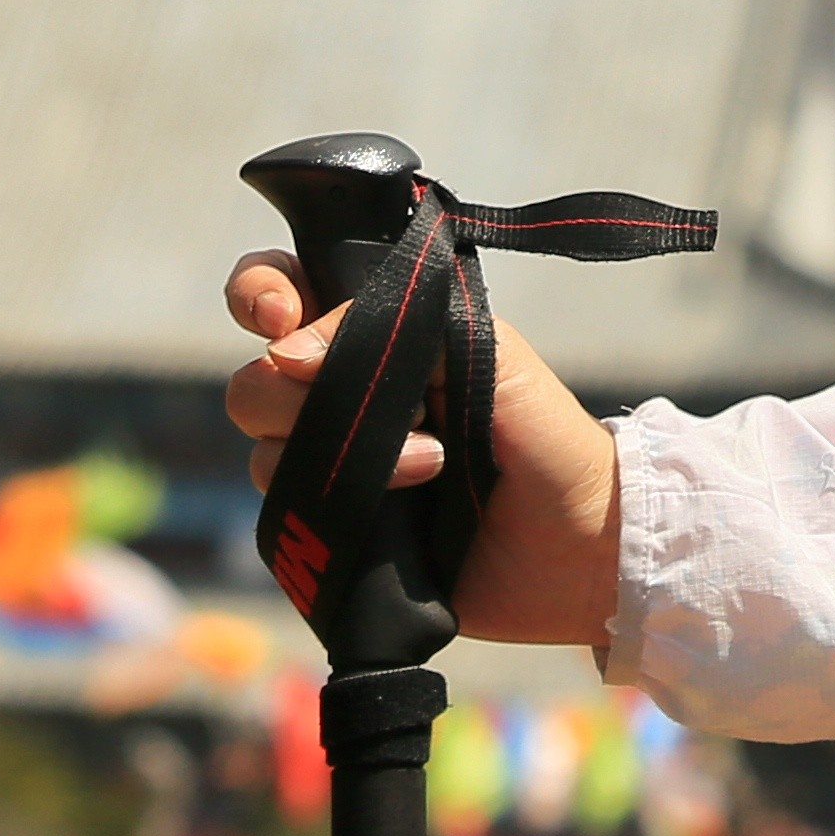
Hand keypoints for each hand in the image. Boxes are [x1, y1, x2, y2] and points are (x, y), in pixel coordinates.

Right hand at [220, 251, 628, 648]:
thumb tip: (285, 352)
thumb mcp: (481, 351)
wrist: (579, 545)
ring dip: (342, 455)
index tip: (279, 316)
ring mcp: (337, 468)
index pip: (283, 290)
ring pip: (264, 450)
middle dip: (292, 391)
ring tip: (431, 467)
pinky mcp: (337, 533)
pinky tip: (401, 513)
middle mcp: (344, 397)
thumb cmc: (542, 433)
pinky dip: (331, 509)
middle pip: (255, 379)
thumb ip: (387, 328)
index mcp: (376, 334)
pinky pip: (285, 518)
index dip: (259, 293)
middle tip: (371, 403)